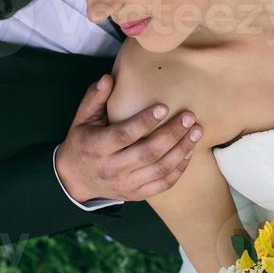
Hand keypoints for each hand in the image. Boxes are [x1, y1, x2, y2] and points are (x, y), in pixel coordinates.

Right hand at [55, 74, 203, 201]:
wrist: (76, 180)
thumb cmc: (83, 142)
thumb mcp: (82, 118)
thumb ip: (95, 98)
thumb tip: (108, 78)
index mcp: (96, 148)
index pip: (124, 135)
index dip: (144, 121)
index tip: (164, 106)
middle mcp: (111, 169)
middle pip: (147, 153)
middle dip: (171, 134)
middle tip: (189, 117)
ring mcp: (125, 184)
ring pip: (159, 170)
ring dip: (181, 150)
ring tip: (196, 131)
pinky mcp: (136, 194)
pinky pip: (162, 184)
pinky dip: (179, 170)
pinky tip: (189, 152)